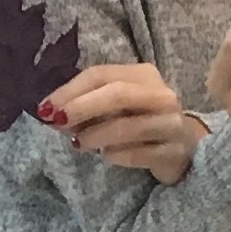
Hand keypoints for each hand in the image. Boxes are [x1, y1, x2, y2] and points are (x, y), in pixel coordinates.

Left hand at [41, 61, 200, 184]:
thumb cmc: (142, 122)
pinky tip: (107, 156)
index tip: (46, 107)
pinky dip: (115, 156)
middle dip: (81, 107)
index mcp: (144, 75)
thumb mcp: (118, 105)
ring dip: (95, 136)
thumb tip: (51, 112)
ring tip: (79, 144)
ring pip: (127, 127)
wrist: (184, 150)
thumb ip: (88, 103)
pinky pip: (137, 154)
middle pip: (117, 94)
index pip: (101, 75)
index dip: (70, 90)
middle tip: (56, 122)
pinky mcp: (174, 152)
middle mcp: (162, 95)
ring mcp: (171, 124)